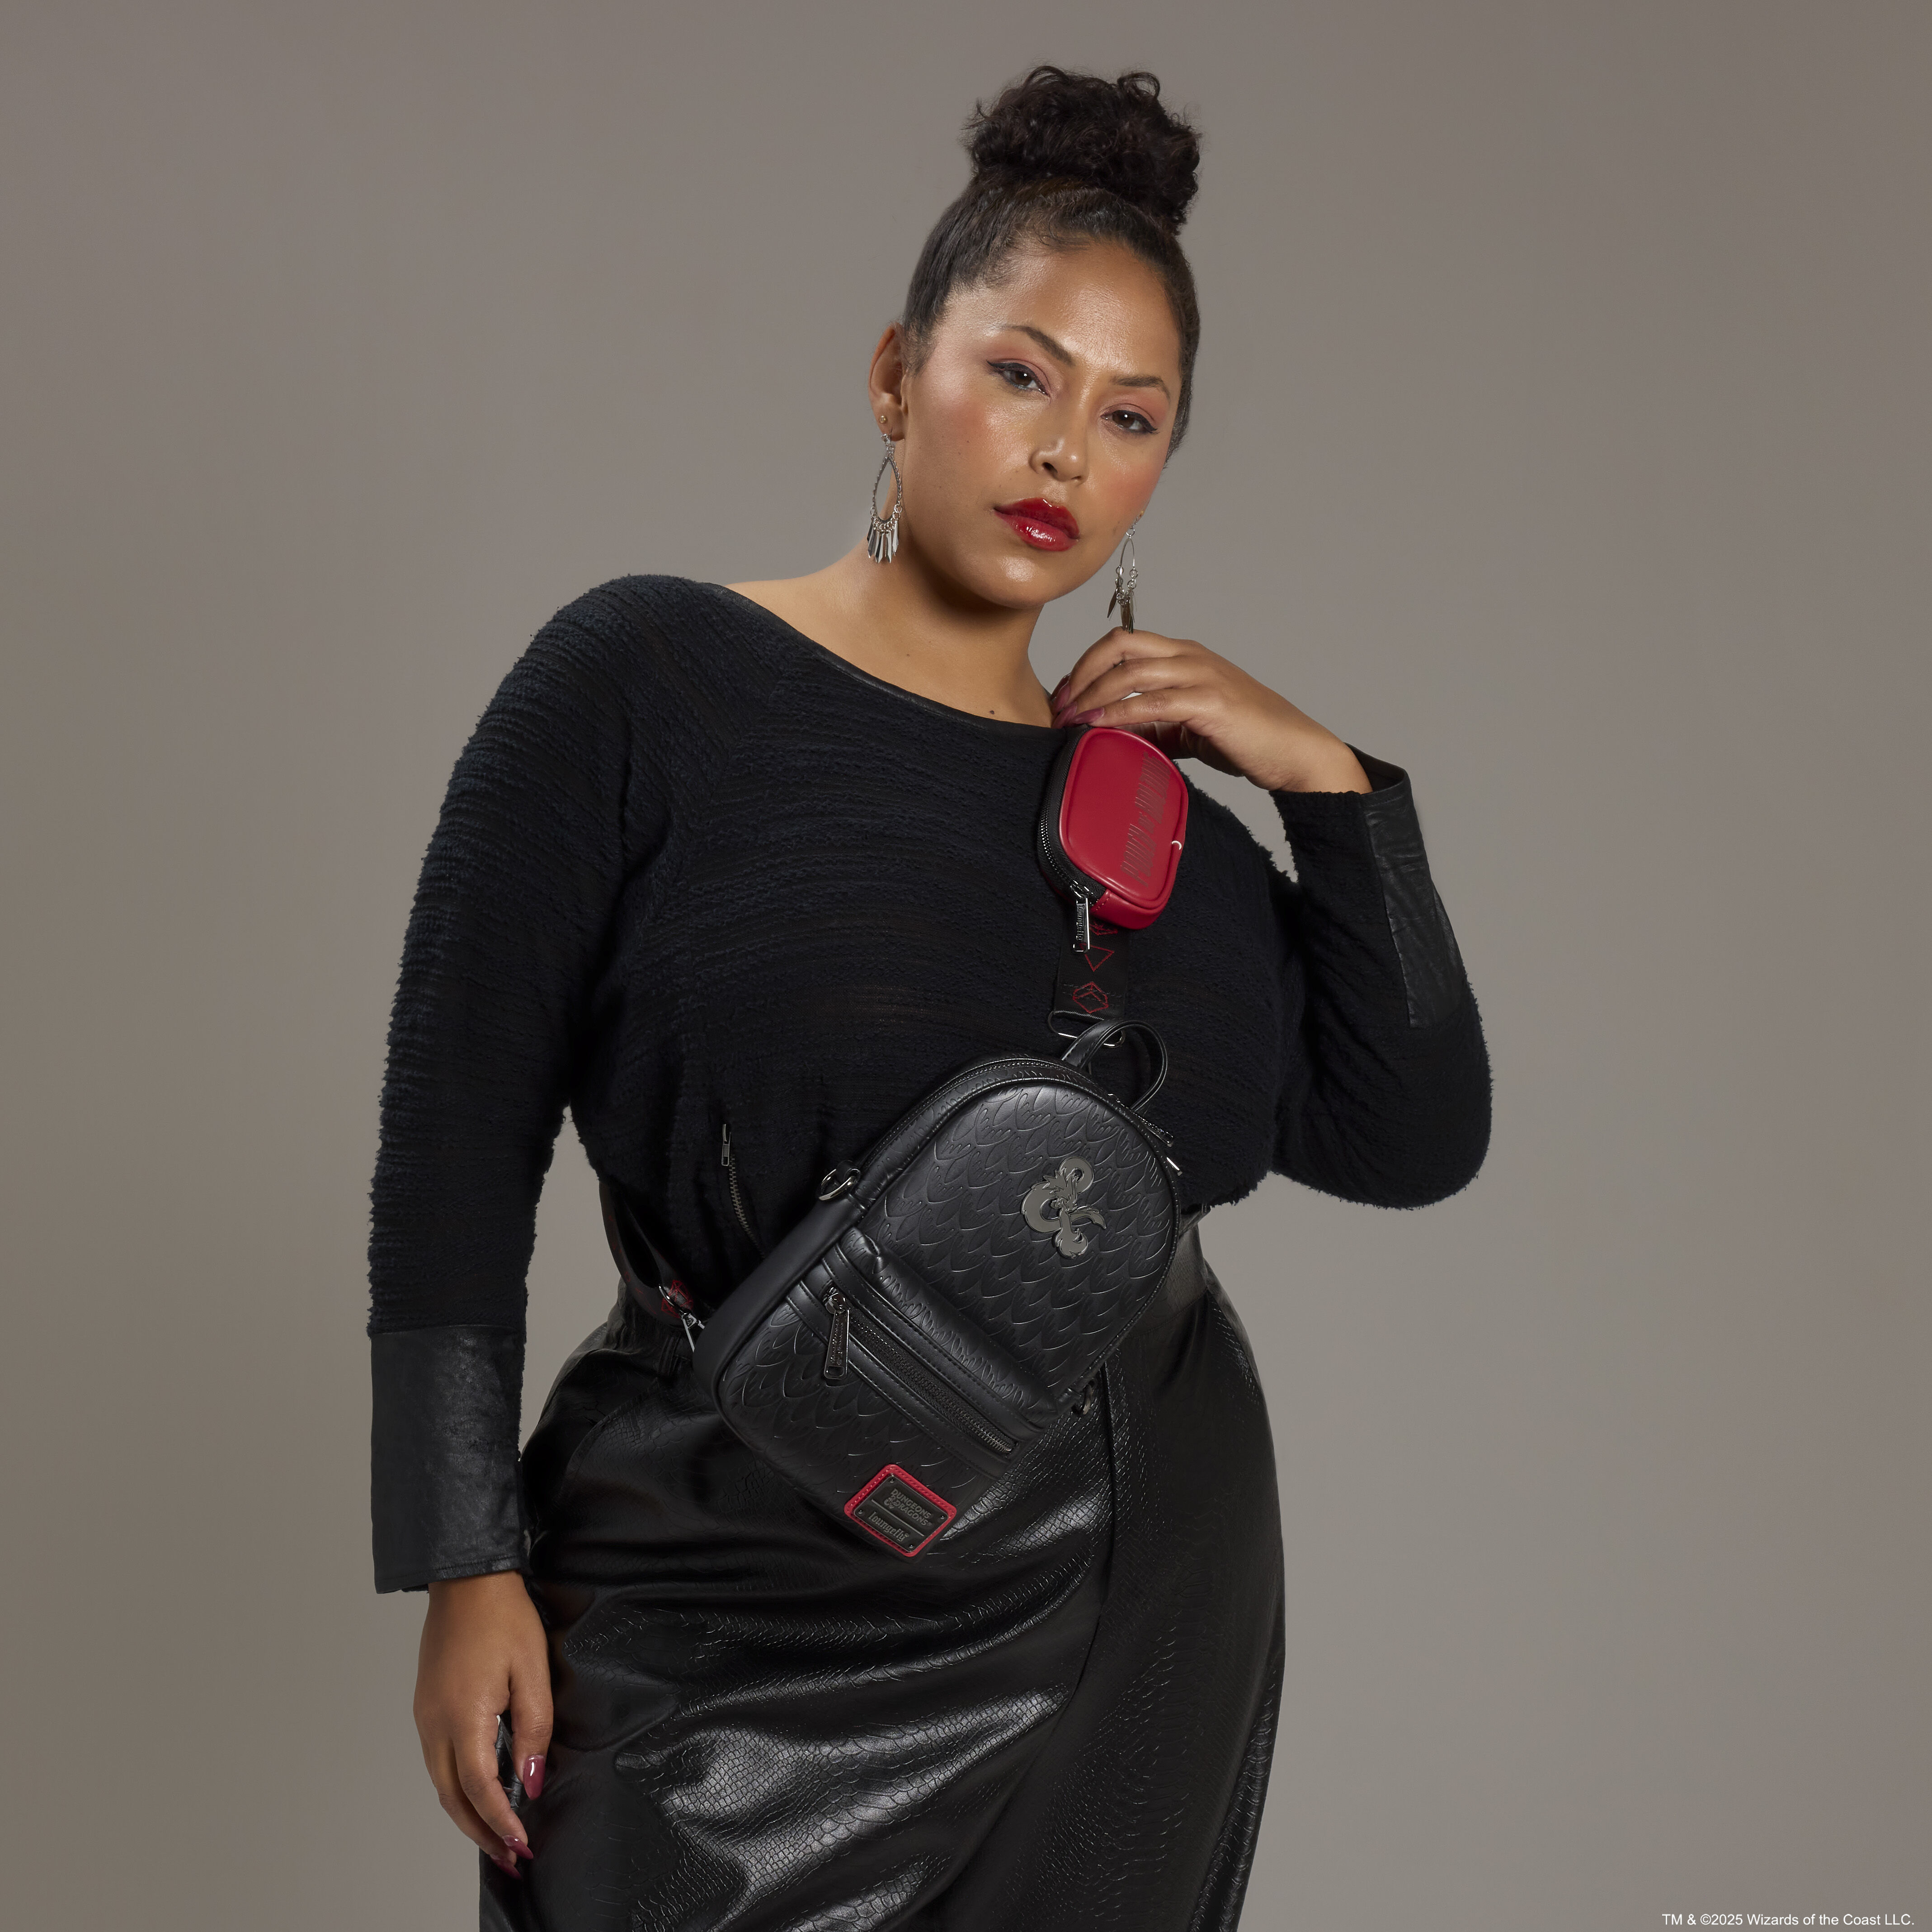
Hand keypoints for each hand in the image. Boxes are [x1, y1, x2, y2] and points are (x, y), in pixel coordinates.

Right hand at [414, 1571, 551, 1878]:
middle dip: (481, 1832)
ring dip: (467, 1813)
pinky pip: (437, 1760)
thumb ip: (534, 1728)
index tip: (522, 1845)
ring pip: (441, 1782)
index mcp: (462, 1717)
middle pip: (452, 1797)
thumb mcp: (533, 1670)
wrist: (466, 1579)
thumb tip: (532, 1779)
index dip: (501, 1821)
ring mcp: (424, 1716)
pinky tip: (479, 1791)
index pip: (479, 1789)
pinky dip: (456, 1785)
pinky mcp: (425, 1706)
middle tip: (510, 1856)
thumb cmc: (503, 1617)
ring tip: (497, 1834)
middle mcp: (434, 1724)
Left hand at [1050, 629, 1371, 793]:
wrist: (1295, 751)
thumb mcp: (1189, 728)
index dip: (1086, 665)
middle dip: (1081, 672)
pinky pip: (1154, 701)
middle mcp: (1190, 656)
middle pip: (1119, 645)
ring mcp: (1201, 675)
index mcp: (1184, 655)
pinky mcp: (1210, 702)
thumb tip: (1114, 735)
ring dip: (1093, 695)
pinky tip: (1100, 726)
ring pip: (1131, 670)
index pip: (1122, 643)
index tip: (1065, 695)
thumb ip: (1154, 726)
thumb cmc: (1247, 738)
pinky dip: (1120, 712)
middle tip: (1060, 706)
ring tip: (1070, 720)